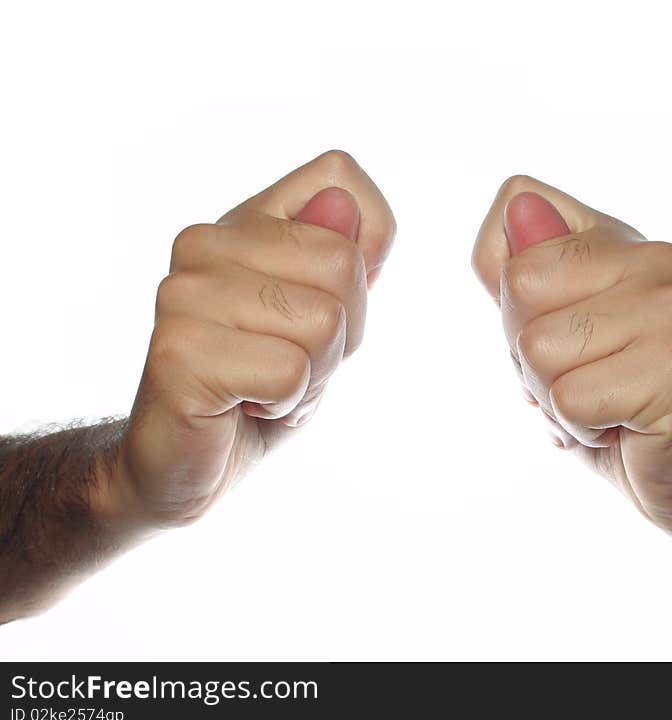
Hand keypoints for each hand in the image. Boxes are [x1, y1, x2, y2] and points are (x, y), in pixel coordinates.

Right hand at [115, 150, 395, 526]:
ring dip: (311, 376)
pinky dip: (284, 404)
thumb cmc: (261, 386)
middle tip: (289, 363)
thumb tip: (342, 204)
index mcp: (243, 222)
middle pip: (343, 265)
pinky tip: (242, 407)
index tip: (321, 306)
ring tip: (262, 386)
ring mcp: (184, 291)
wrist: (185, 462)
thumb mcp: (324, 318)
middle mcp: (204, 242)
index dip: (364, 255)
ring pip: (323, 323)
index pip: (340, 176)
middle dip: (340, 336)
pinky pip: (289, 373)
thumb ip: (343, 260)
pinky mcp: (179, 349)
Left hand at [472, 176, 671, 540]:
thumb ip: (516, 270)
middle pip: (520, 285)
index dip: (508, 288)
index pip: (515, 206)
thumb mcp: (541, 328)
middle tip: (582, 378)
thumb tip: (518, 209)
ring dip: (555, 398)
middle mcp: (656, 259)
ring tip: (604, 404)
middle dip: (528, 353)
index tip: (557, 330)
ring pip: (539, 348)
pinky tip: (622, 428)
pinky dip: (579, 428)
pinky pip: (570, 399)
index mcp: (618, 239)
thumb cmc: (602, 397)